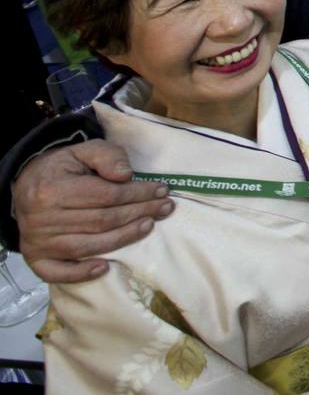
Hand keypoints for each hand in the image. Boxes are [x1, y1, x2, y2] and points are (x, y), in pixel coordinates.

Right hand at [15, 141, 172, 282]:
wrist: (28, 185)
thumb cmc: (62, 169)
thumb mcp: (83, 151)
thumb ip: (107, 156)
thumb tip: (127, 175)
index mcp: (53, 189)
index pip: (106, 195)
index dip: (138, 194)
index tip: (161, 191)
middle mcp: (42, 219)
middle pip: (102, 221)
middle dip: (139, 213)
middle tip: (165, 208)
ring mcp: (37, 241)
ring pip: (88, 245)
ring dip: (123, 238)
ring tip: (149, 226)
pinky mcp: (35, 258)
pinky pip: (57, 272)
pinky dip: (80, 273)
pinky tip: (105, 267)